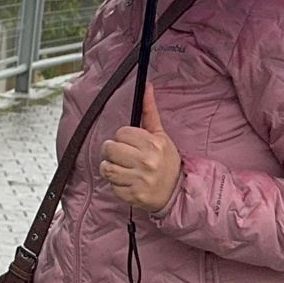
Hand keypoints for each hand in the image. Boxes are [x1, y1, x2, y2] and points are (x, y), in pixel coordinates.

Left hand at [102, 86, 180, 213]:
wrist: (177, 192)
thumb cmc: (166, 161)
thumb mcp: (161, 136)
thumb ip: (150, 112)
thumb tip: (147, 87)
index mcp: (153, 144)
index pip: (121, 133)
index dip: (122, 138)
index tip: (130, 144)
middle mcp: (147, 162)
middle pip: (110, 149)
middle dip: (113, 152)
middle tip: (122, 156)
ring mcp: (139, 180)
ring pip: (106, 168)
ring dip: (110, 168)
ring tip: (122, 169)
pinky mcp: (133, 196)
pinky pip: (111, 186)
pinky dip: (115, 184)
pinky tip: (127, 182)